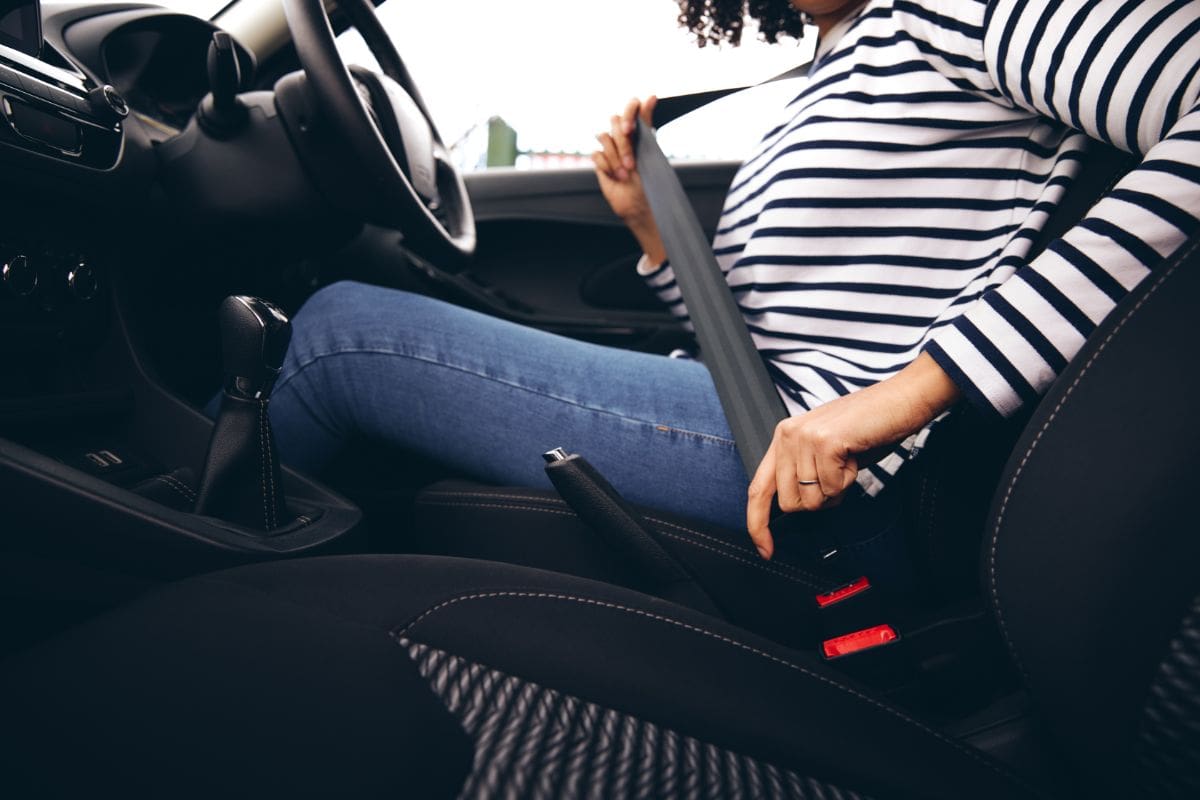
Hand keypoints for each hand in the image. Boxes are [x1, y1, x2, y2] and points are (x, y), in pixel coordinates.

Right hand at [592, 96, 666, 264]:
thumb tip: (651, 95)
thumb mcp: (650, 149)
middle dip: (623, 144)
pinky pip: (596, 154)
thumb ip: (646, 122)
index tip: (629, 130)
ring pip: (604, 137)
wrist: (638, 205)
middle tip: (631, 164)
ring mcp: (611, 148)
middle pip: (614, 121)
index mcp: (640, 130)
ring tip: (624, 174)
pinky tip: (615, 177)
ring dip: (615, 158)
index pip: (631, 106)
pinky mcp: (600, 161)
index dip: (628, 113)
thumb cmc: (649, 179)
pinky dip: (606, 166)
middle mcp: (624, 136)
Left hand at [745, 352, 961, 558]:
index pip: (758, 489)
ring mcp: (804, 438)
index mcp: (784, 437)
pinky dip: (850, 480)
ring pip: (812, 499)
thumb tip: (797, 507)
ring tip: (848, 462)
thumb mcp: (826, 451)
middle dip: (819, 501)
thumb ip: (805, 475)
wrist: (902, 400)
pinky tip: (855, 457)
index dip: (757, 524)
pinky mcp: (825, 442)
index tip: (765, 549)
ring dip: (837, 489)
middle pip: (790, 503)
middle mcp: (788, 435)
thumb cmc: (869, 427)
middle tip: (838, 475)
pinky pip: (833, 488)